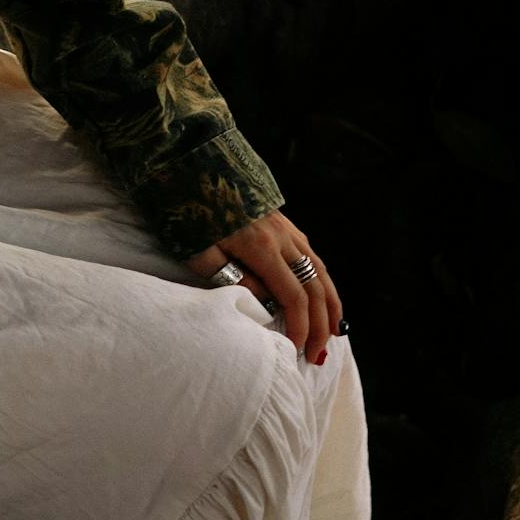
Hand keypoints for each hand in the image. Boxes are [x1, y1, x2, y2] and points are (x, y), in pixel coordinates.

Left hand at [183, 208, 344, 365]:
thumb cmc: (184, 211)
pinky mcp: (282, 221)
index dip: (300, 327)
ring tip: (335, 330)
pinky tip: (323, 294)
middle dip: (320, 324)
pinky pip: (311, 256)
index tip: (298, 352)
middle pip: (314, 287)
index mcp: (261, 248)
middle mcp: (282, 237)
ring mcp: (286, 227)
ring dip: (330, 303)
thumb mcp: (198, 253)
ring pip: (319, 270)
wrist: (188, 164)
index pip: (293, 298)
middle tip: (318, 354)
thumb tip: (265, 304)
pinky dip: (322, 280)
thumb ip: (234, 279)